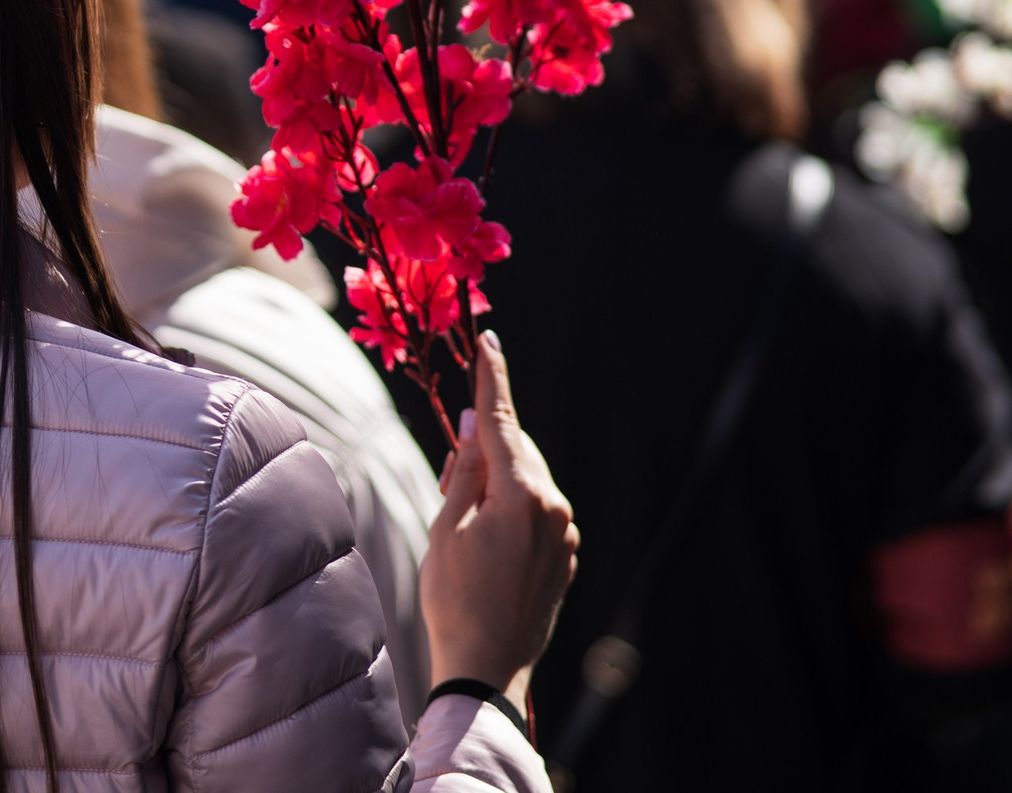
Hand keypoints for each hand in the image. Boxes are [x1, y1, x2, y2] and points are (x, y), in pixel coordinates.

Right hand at [417, 331, 578, 711]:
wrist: (487, 669)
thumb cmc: (454, 599)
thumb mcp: (444, 528)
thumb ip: (463, 471)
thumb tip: (470, 428)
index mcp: (521, 494)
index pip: (501, 421)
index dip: (492, 379)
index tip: (489, 342)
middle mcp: (554, 507)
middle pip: (516, 452)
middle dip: (484, 450)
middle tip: (449, 481)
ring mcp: (565, 534)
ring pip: (528, 482)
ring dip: (498, 485)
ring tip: (463, 526)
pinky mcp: (566, 557)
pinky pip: (538, 514)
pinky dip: (512, 511)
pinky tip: (487, 546)